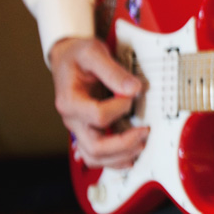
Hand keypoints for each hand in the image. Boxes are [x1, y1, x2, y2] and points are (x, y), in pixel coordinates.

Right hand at [49, 37, 148, 168]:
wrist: (68, 57)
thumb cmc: (78, 55)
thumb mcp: (93, 53)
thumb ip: (113, 71)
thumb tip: (133, 89)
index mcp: (70, 101)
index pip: (98, 116)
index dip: (120, 108)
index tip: (131, 95)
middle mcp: (72, 120)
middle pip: (94, 147)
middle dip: (124, 144)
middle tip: (145, 132)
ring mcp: (79, 128)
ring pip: (95, 157)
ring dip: (120, 157)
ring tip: (141, 146)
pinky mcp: (88, 130)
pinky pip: (97, 155)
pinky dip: (114, 160)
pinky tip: (130, 155)